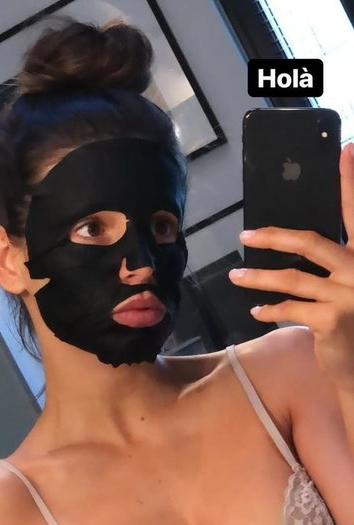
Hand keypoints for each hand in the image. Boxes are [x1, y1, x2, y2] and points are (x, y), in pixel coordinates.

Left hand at [229, 142, 353, 390]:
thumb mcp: (351, 288)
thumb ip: (336, 264)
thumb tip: (297, 245)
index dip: (351, 182)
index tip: (347, 149)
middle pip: (310, 242)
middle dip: (274, 237)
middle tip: (246, 234)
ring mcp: (346, 295)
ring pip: (292, 279)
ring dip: (259, 278)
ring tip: (236, 275)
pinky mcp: (331, 320)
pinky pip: (290, 309)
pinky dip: (270, 311)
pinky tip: (256, 311)